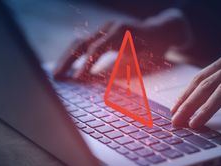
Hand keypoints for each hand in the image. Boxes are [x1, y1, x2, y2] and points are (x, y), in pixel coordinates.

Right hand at [53, 8, 189, 80]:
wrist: (164, 30)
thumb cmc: (157, 48)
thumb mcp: (145, 60)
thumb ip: (125, 69)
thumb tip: (103, 84)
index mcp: (121, 33)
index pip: (95, 50)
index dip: (84, 66)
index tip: (75, 80)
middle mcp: (111, 27)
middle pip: (82, 43)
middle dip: (67, 61)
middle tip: (57, 78)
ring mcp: (107, 27)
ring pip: (81, 41)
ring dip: (68, 58)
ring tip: (58, 73)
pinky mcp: (105, 31)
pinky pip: (87, 42)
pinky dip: (76, 54)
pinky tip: (69, 66)